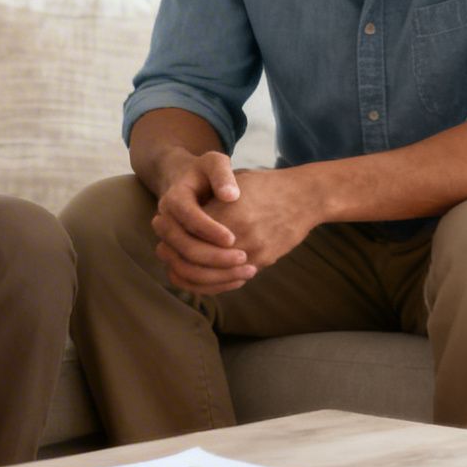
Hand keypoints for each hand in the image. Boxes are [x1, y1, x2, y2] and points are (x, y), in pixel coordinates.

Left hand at [159, 166, 322, 296]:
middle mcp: (239, 235)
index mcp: (228, 212)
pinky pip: (230, 280)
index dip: (170, 234)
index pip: (187, 233)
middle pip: (194, 258)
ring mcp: (252, 252)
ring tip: (177, 265)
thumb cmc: (265, 185)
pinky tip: (200, 276)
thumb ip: (209, 200)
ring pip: (209, 276)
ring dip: (189, 274)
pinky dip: (211, 283)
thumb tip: (177, 215)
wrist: (305, 197)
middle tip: (164, 250)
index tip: (161, 228)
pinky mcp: (263, 262)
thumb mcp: (233, 183)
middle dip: (174, 256)